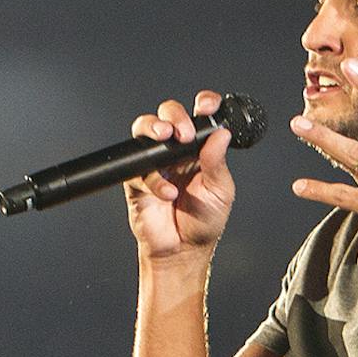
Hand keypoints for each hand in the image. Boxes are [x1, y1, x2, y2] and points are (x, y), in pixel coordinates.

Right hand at [123, 90, 235, 266]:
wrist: (183, 251)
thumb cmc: (204, 222)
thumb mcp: (220, 191)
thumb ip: (217, 162)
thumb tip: (221, 134)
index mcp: (199, 148)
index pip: (199, 116)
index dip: (203, 104)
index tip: (207, 105)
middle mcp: (176, 151)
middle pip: (167, 115)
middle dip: (174, 116)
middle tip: (183, 132)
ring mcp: (154, 163)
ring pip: (145, 130)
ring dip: (153, 128)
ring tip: (166, 137)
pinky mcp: (136, 180)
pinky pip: (137, 169)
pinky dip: (153, 179)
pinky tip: (167, 193)